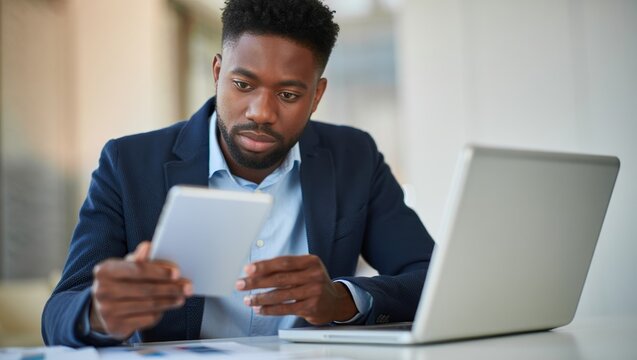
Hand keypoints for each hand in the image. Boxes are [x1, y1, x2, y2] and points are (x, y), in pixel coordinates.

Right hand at [89, 241, 192, 338]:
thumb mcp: (127, 266)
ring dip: (169, 301)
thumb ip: (140, 257)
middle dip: (170, 288)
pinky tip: (167, 307)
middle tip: (187, 287)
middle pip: (146, 289)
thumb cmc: (120, 282)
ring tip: (182, 297)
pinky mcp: (116, 327)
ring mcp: (107, 311)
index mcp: (105, 270)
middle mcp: (102, 291)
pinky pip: (146, 319)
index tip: (177, 273)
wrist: (102, 308)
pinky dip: (160, 313)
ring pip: (148, 305)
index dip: (159, 271)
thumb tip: (148, 247)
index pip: (137, 270)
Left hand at [236, 255, 356, 324]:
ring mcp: (313, 291)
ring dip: (260, 297)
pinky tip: (259, 308)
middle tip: (241, 284)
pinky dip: (269, 309)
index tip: (248, 269)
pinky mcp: (311, 307)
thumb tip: (256, 271)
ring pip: (280, 295)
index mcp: (310, 261)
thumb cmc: (314, 283)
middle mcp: (313, 275)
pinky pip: (285, 308)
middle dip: (257, 282)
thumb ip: (285, 269)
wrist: (335, 301)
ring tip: (247, 299)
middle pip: (280, 278)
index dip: (264, 266)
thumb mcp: (305, 270)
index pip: (283, 262)